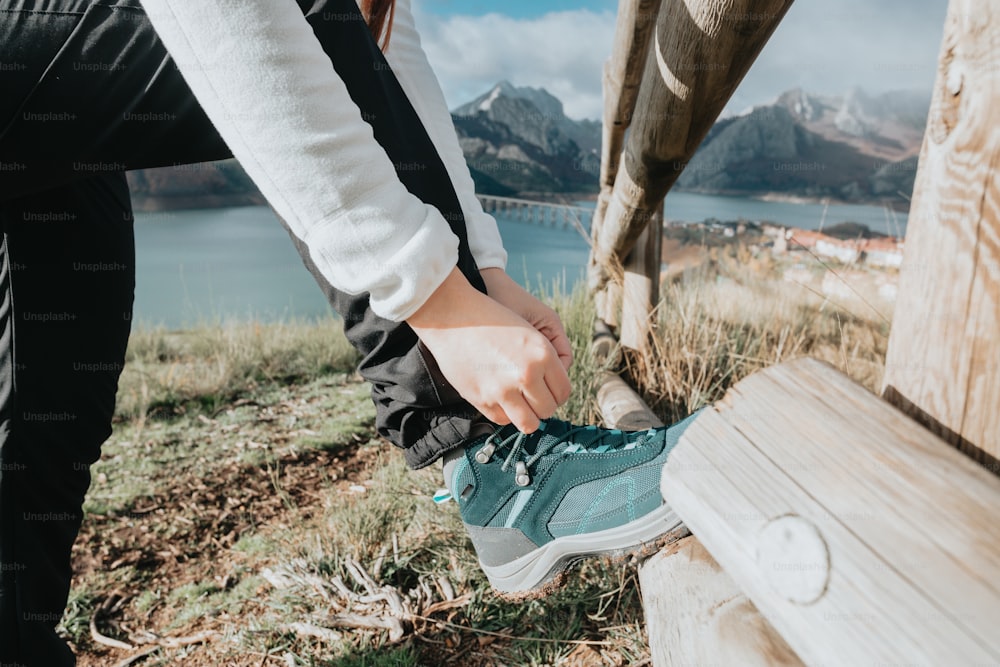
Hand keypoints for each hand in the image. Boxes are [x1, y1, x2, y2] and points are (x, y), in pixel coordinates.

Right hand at [407, 268, 571, 432]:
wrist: (453, 316)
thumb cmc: (491, 320)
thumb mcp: (529, 332)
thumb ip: (546, 361)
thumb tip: (554, 392)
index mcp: (543, 354)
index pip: (564, 391)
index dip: (557, 393)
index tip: (548, 390)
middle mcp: (526, 374)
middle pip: (548, 410)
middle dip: (543, 405)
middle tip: (533, 396)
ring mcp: (503, 389)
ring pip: (529, 423)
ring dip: (527, 416)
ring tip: (520, 403)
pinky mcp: (482, 399)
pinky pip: (503, 420)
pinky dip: (504, 413)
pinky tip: (500, 397)